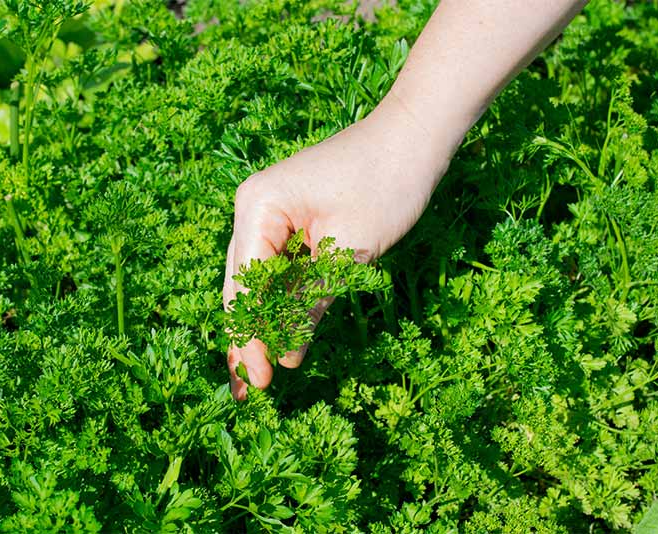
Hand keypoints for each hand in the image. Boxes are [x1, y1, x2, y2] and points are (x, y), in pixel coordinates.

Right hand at [222, 98, 453, 399]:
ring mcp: (268, 211)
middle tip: (249, 390)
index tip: (261, 382)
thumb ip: (309, 305)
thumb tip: (285, 357)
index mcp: (258, 208)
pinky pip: (278, 266)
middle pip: (242, 284)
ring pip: (257, 280)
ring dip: (261, 322)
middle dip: (247, 336)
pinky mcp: (289, 218)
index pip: (246, 286)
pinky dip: (281, 300)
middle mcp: (252, 208)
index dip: (251, 337)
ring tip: (254, 371)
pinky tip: (278, 333)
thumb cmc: (386, 184)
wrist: (414, 136)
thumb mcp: (348, 253)